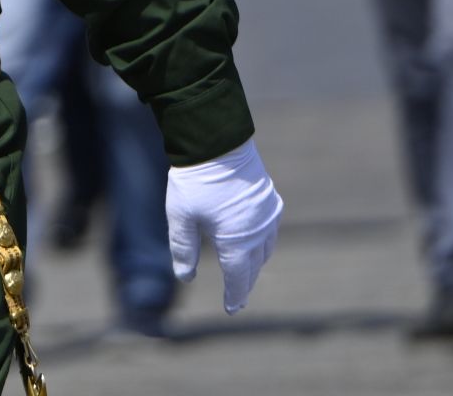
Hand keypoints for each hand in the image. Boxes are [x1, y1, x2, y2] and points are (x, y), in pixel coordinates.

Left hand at [165, 137, 282, 313]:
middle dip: (245, 283)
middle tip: (238, 297)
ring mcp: (269, 216)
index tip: (231, 309)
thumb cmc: (196, 181)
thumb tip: (185, 276)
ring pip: (265, 249)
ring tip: (244, 271)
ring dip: (255, 263)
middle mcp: (259, 233)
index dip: (235, 296)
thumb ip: (183, 249)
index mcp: (237, 242)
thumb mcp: (181, 217)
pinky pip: (269, 231)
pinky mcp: (271, 200)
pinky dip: (262, 243)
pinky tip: (252, 241)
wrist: (217, 142)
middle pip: (253, 267)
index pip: (238, 278)